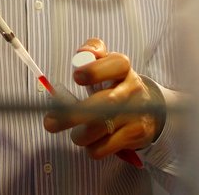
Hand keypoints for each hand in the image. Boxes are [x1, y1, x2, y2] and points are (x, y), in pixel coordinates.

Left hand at [42, 38, 160, 159]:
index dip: (96, 70)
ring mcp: (136, 113)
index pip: (116, 64)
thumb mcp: (106, 63)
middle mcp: (132, 89)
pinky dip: (91, 147)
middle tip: (50, 122)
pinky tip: (93, 141)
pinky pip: (103, 147)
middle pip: (106, 103)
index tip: (76, 77)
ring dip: (79, 135)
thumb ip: (92, 50)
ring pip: (100, 129)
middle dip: (73, 115)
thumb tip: (82, 53)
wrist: (148, 109)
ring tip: (77, 132)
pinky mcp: (136, 135)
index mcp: (122, 68)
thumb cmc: (116, 84)